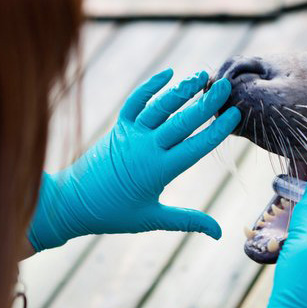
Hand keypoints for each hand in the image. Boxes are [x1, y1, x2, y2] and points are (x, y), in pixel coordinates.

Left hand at [28, 69, 240, 250]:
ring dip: (182, 91)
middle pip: (181, 121)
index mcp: (158, 171)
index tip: (234, 114)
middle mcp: (146, 148)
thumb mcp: (153, 219)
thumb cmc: (114, 214)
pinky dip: (150, 87)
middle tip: (226, 85)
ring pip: (160, 107)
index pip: (195, 146)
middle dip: (206, 103)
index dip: (216, 130)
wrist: (72, 202)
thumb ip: (188, 220)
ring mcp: (130, 135)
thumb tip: (219, 233)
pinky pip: (135, 102)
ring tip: (201, 76)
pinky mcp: (118, 128)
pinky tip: (168, 74)